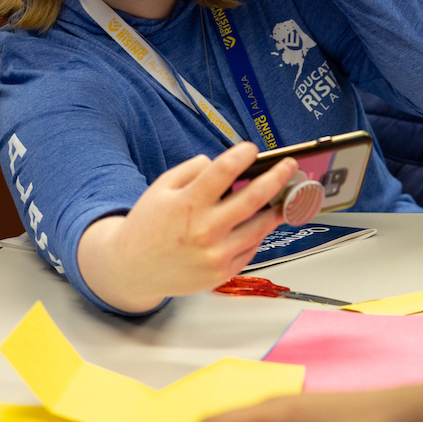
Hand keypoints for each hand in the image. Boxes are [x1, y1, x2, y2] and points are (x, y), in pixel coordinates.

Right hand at [78, 142, 298, 312]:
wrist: (132, 269)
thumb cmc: (147, 226)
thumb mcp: (161, 188)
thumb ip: (191, 171)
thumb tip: (221, 162)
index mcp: (188, 203)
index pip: (224, 170)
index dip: (243, 155)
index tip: (252, 149)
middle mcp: (206, 229)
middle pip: (254, 197)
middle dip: (277, 177)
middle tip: (290, 166)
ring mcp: (216, 254)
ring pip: (260, 227)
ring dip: (276, 208)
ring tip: (284, 196)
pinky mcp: (222, 272)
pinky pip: (251, 248)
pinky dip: (258, 233)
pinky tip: (259, 222)